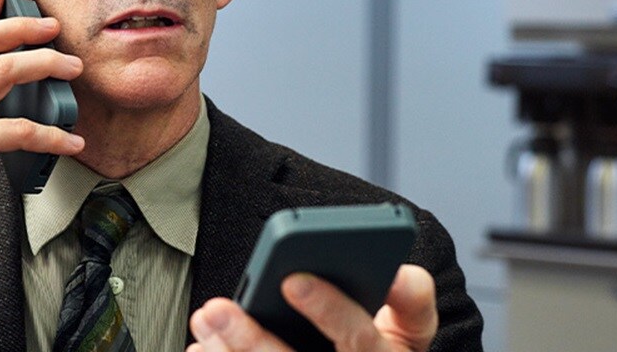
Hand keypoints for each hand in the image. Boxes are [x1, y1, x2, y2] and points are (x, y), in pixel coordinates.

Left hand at [187, 265, 437, 351]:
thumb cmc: (388, 345)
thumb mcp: (413, 323)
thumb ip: (410, 295)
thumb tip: (398, 272)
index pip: (361, 337)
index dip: (330, 310)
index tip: (293, 280)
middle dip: (253, 338)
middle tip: (217, 308)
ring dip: (231, 349)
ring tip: (206, 317)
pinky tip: (203, 347)